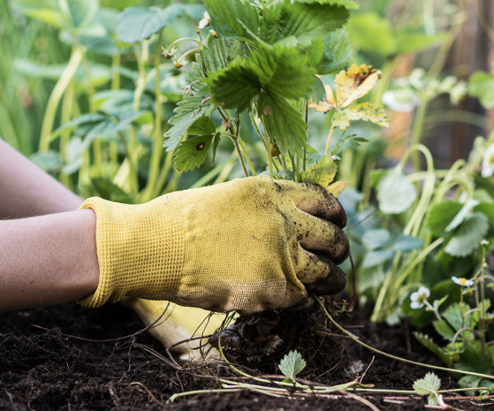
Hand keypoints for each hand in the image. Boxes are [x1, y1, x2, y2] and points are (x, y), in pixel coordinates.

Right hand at [78, 176, 348, 313]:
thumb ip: (263, 208)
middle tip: (334, 257)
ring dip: (331, 280)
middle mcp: (284, 220)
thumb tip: (288, 220)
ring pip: (330, 273)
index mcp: (272, 192)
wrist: (155, 246)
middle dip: (338, 250)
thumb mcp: (229, 198)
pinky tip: (293, 299)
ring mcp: (282, 255)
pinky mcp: (275, 288)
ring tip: (328, 284)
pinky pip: (306, 298)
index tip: (334, 224)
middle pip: (334, 238)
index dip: (334, 215)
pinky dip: (304, 300)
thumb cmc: (179, 222)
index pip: (324, 199)